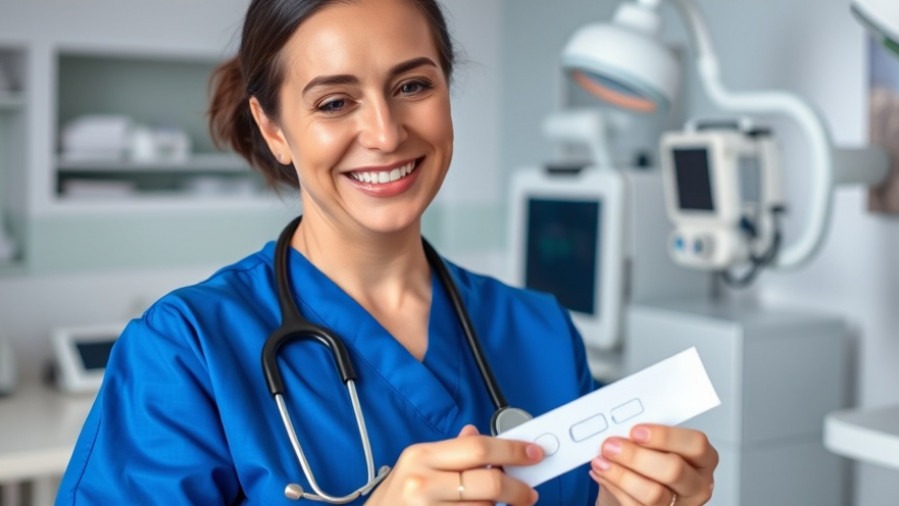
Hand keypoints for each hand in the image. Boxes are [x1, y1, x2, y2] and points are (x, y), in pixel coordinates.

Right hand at [365, 425, 541, 504]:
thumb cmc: (392, 501)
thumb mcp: (413, 468)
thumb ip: (448, 453)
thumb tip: (475, 433)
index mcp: (420, 456)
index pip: (478, 447)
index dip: (513, 450)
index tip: (534, 454)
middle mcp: (422, 483)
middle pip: (489, 481)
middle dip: (517, 488)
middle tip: (529, 493)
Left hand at [590, 424, 717, 505]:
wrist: (632, 490)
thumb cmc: (648, 460)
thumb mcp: (651, 442)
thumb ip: (644, 433)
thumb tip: (620, 423)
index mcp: (702, 457)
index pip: (695, 444)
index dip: (665, 436)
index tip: (635, 431)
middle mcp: (697, 484)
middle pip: (674, 470)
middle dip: (636, 456)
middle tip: (611, 446)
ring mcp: (680, 505)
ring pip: (654, 494)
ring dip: (621, 475)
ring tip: (602, 461)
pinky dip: (615, 488)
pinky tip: (603, 474)